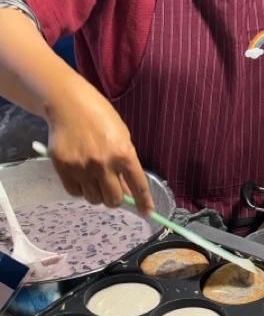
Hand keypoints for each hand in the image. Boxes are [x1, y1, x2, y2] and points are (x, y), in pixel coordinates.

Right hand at [46, 82, 153, 214]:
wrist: (67, 103)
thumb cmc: (99, 116)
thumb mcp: (121, 136)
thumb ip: (125, 163)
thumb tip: (127, 190)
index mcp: (123, 153)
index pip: (138, 185)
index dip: (144, 202)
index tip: (147, 213)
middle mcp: (103, 163)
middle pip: (113, 199)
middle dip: (115, 199)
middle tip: (112, 190)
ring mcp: (82, 167)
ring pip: (94, 199)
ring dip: (97, 194)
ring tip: (94, 179)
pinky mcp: (63, 168)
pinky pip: (75, 192)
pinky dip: (80, 189)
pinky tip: (81, 176)